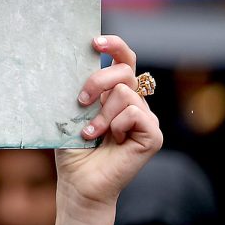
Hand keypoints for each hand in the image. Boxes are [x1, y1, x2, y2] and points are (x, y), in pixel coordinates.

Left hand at [55, 35, 161, 212]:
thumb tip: (72, 62)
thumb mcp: (71, 112)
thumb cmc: (73, 148)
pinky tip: (110, 141)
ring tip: (92, 134)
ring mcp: (146, 118)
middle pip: (124, 71)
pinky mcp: (153, 135)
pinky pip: (135, 113)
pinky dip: (117, 125)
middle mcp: (134, 102)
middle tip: (80, 101)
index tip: (95, 42)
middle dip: (97, 81)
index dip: (115, 46)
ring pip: (124, 93)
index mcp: (116, 93)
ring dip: (102, 114)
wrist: (79, 182)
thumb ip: (80, 88)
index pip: (125, 59)